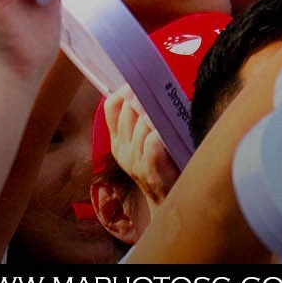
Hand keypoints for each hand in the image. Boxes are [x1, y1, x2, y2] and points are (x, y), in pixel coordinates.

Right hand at [104, 86, 179, 205]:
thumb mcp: (147, 141)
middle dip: (145, 96)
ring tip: (169, 105)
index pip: (111, 106)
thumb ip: (145, 119)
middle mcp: (122, 148)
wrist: (168, 201)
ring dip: (156, 113)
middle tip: (160, 87)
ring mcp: (133, 160)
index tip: (141, 80)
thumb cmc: (164, 165)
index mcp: (118, 139)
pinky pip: (151, 143)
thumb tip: (154, 88)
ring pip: (142, 124)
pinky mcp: (148, 170)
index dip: (124, 90)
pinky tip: (170, 129)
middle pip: (128, 111)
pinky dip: (161, 133)